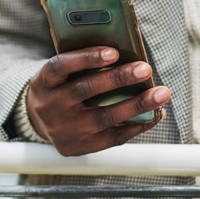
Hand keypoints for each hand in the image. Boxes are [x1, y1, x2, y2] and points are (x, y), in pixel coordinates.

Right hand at [26, 46, 170, 155]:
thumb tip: (125, 52)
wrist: (38, 122)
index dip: (86, 58)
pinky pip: (111, 138)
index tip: (114, 51)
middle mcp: (50, 106)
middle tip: (145, 68)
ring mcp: (64, 130)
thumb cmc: (60, 87)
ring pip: (103, 117)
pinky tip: (154, 115)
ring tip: (161, 94)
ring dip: (136, 105)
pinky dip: (136, 126)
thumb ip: (82, 63)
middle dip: (118, 79)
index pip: (61, 66)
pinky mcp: (77, 147)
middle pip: (86, 90)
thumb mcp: (60, 73)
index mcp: (44, 81)